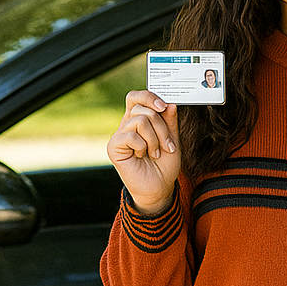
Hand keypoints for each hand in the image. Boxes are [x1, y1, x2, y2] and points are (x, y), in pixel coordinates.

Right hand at [107, 90, 180, 211]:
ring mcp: (119, 135)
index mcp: (139, 119)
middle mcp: (127, 124)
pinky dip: (143, 147)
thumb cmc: (164, 165)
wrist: (159, 188)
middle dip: (161, 125)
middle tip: (167, 144)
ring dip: (154, 139)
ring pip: (139, 120)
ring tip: (155, 153)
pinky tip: (142, 157)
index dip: (149, 96)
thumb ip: (170, 120)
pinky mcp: (114, 147)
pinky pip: (131, 136)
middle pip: (142, 107)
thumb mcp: (172, 139)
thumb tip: (170, 103)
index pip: (137, 97)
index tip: (164, 107)